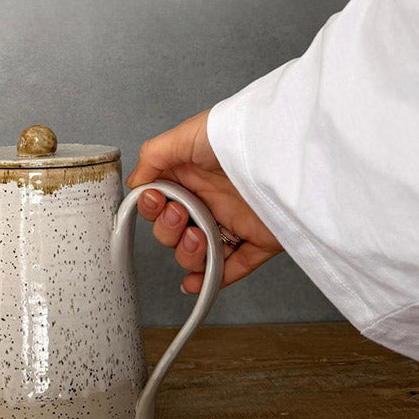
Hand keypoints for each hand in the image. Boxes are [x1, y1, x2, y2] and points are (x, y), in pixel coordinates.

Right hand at [126, 110, 281, 292]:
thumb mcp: (185, 135)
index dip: (151, 208)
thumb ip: (153, 156)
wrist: (283, 151)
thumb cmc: (236, 134)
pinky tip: (197, 283)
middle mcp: (208, 199)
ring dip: (189, 254)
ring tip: (199, 238)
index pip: (159, 202)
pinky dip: (215, 279)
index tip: (155, 201)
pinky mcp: (257, 239)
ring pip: (198, 253)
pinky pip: (233, 267)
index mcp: (189, 176)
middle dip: (169, 230)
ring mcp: (232, 221)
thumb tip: (136, 184)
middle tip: (182, 214)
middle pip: (173, 231)